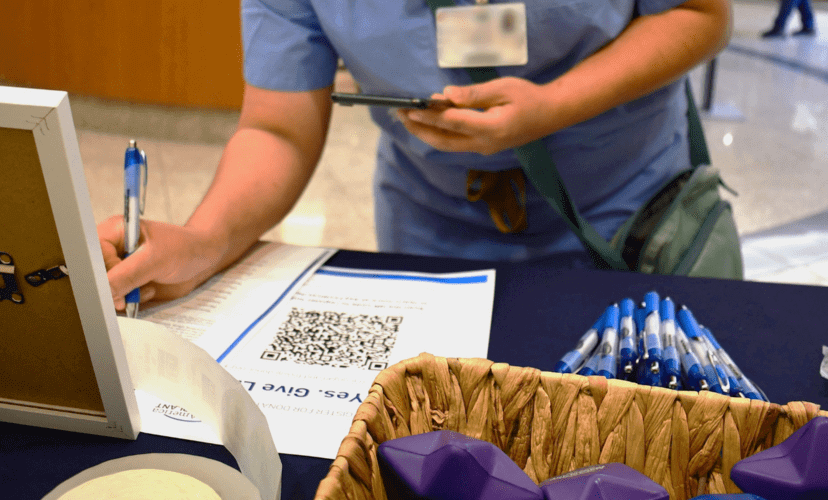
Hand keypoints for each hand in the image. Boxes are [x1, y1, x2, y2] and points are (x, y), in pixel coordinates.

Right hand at [98, 216, 223, 310]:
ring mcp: (120, 265)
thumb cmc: (184, 249)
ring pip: (104, 287)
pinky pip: (117, 296)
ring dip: (122, 294)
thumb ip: (127, 275)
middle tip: (125, 296)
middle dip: (111, 287)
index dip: (103, 271)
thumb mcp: (156, 260)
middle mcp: (113, 248)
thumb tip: (104, 291)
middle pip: (94, 273)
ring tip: (144, 288)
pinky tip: (148, 291)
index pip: (91, 254)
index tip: (118, 283)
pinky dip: (130, 299)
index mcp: (115, 231)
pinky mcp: (128, 280)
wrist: (203, 259)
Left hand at [396, 77, 552, 154]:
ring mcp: (483, 149)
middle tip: (400, 115)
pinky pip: (455, 144)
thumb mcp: (503, 88)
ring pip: (447, 146)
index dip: (429, 116)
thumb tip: (447, 95)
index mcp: (491, 128)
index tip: (411, 108)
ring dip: (426, 134)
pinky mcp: (483, 148)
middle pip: (444, 140)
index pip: (453, 122)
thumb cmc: (529, 97)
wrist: (550, 115)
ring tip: (407, 121)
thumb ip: (474, 94)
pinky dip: (439, 135)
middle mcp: (484, 144)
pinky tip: (428, 126)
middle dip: (420, 128)